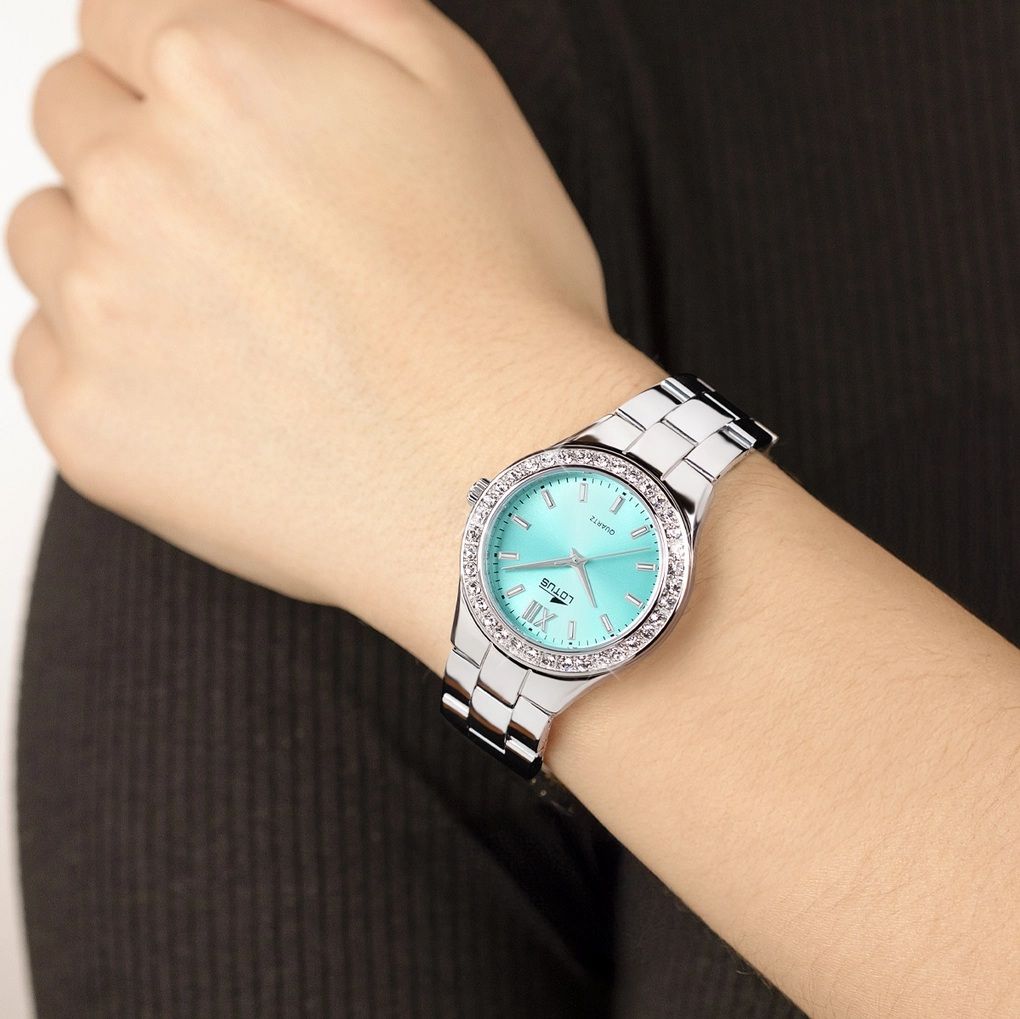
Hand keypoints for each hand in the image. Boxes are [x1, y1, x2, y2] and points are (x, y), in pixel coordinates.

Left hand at [6, 0, 660, 666]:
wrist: (503, 483)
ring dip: (117, 256)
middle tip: (250, 236)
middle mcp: (131, 179)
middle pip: (74, 121)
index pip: (116, 18)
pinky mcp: (91, 425)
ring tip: (237, 320)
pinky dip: (112, 363)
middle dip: (146, 153)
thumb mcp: (453, 88)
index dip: (180, 73)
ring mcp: (99, 310)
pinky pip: (50, 357)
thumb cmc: (501, 299)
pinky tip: (215, 390)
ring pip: (51, 236)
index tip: (233, 134)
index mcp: (215, 72)